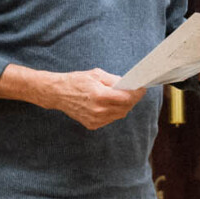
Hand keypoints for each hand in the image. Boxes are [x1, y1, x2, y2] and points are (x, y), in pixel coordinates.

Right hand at [0, 65, 145, 128]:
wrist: (57, 93)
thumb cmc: (76, 81)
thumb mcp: (96, 74)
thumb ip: (114, 80)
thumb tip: (129, 84)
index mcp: (100, 96)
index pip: (127, 97)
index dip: (137, 93)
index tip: (142, 88)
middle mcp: (99, 110)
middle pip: (125, 107)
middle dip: (132, 99)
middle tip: (135, 91)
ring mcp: (95, 119)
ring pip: (119, 115)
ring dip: (124, 106)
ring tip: (124, 97)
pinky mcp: (92, 125)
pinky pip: (110, 119)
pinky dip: (114, 112)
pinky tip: (110, 104)